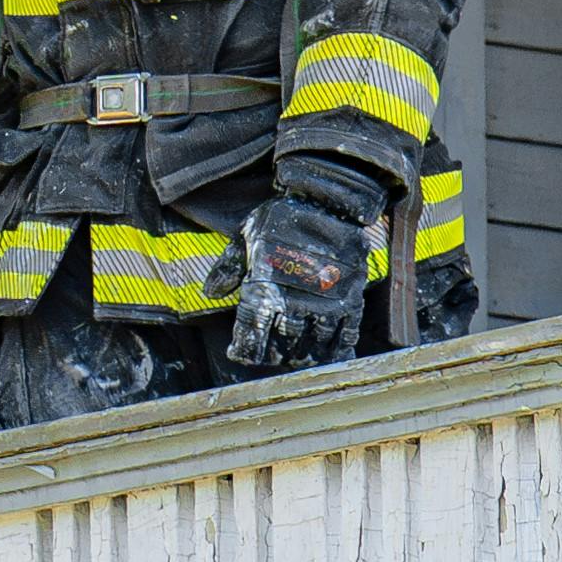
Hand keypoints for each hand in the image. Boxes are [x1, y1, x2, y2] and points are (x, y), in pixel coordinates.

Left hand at [227, 185, 369, 371]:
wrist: (326, 202)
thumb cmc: (280, 217)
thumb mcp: (246, 235)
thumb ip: (229, 266)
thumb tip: (210, 293)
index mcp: (265, 284)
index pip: (252, 328)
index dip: (245, 347)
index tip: (240, 355)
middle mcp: (295, 298)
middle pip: (282, 341)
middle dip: (274, 354)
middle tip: (271, 359)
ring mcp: (325, 301)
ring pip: (313, 342)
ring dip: (304, 355)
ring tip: (299, 360)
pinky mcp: (350, 298)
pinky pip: (345, 333)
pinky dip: (338, 349)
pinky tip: (332, 355)